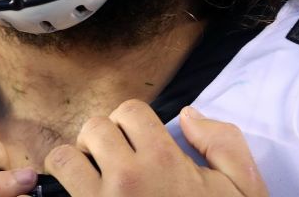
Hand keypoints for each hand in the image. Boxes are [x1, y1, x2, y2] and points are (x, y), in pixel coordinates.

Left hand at [42, 102, 266, 196]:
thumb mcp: (242, 189)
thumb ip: (223, 143)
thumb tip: (189, 114)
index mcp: (164, 162)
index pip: (130, 111)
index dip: (135, 124)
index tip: (140, 143)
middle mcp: (127, 178)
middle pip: (94, 128)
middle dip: (104, 140)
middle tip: (116, 161)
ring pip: (64, 157)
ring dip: (76, 163)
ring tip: (93, 177)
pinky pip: (56, 193)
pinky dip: (64, 190)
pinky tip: (82, 196)